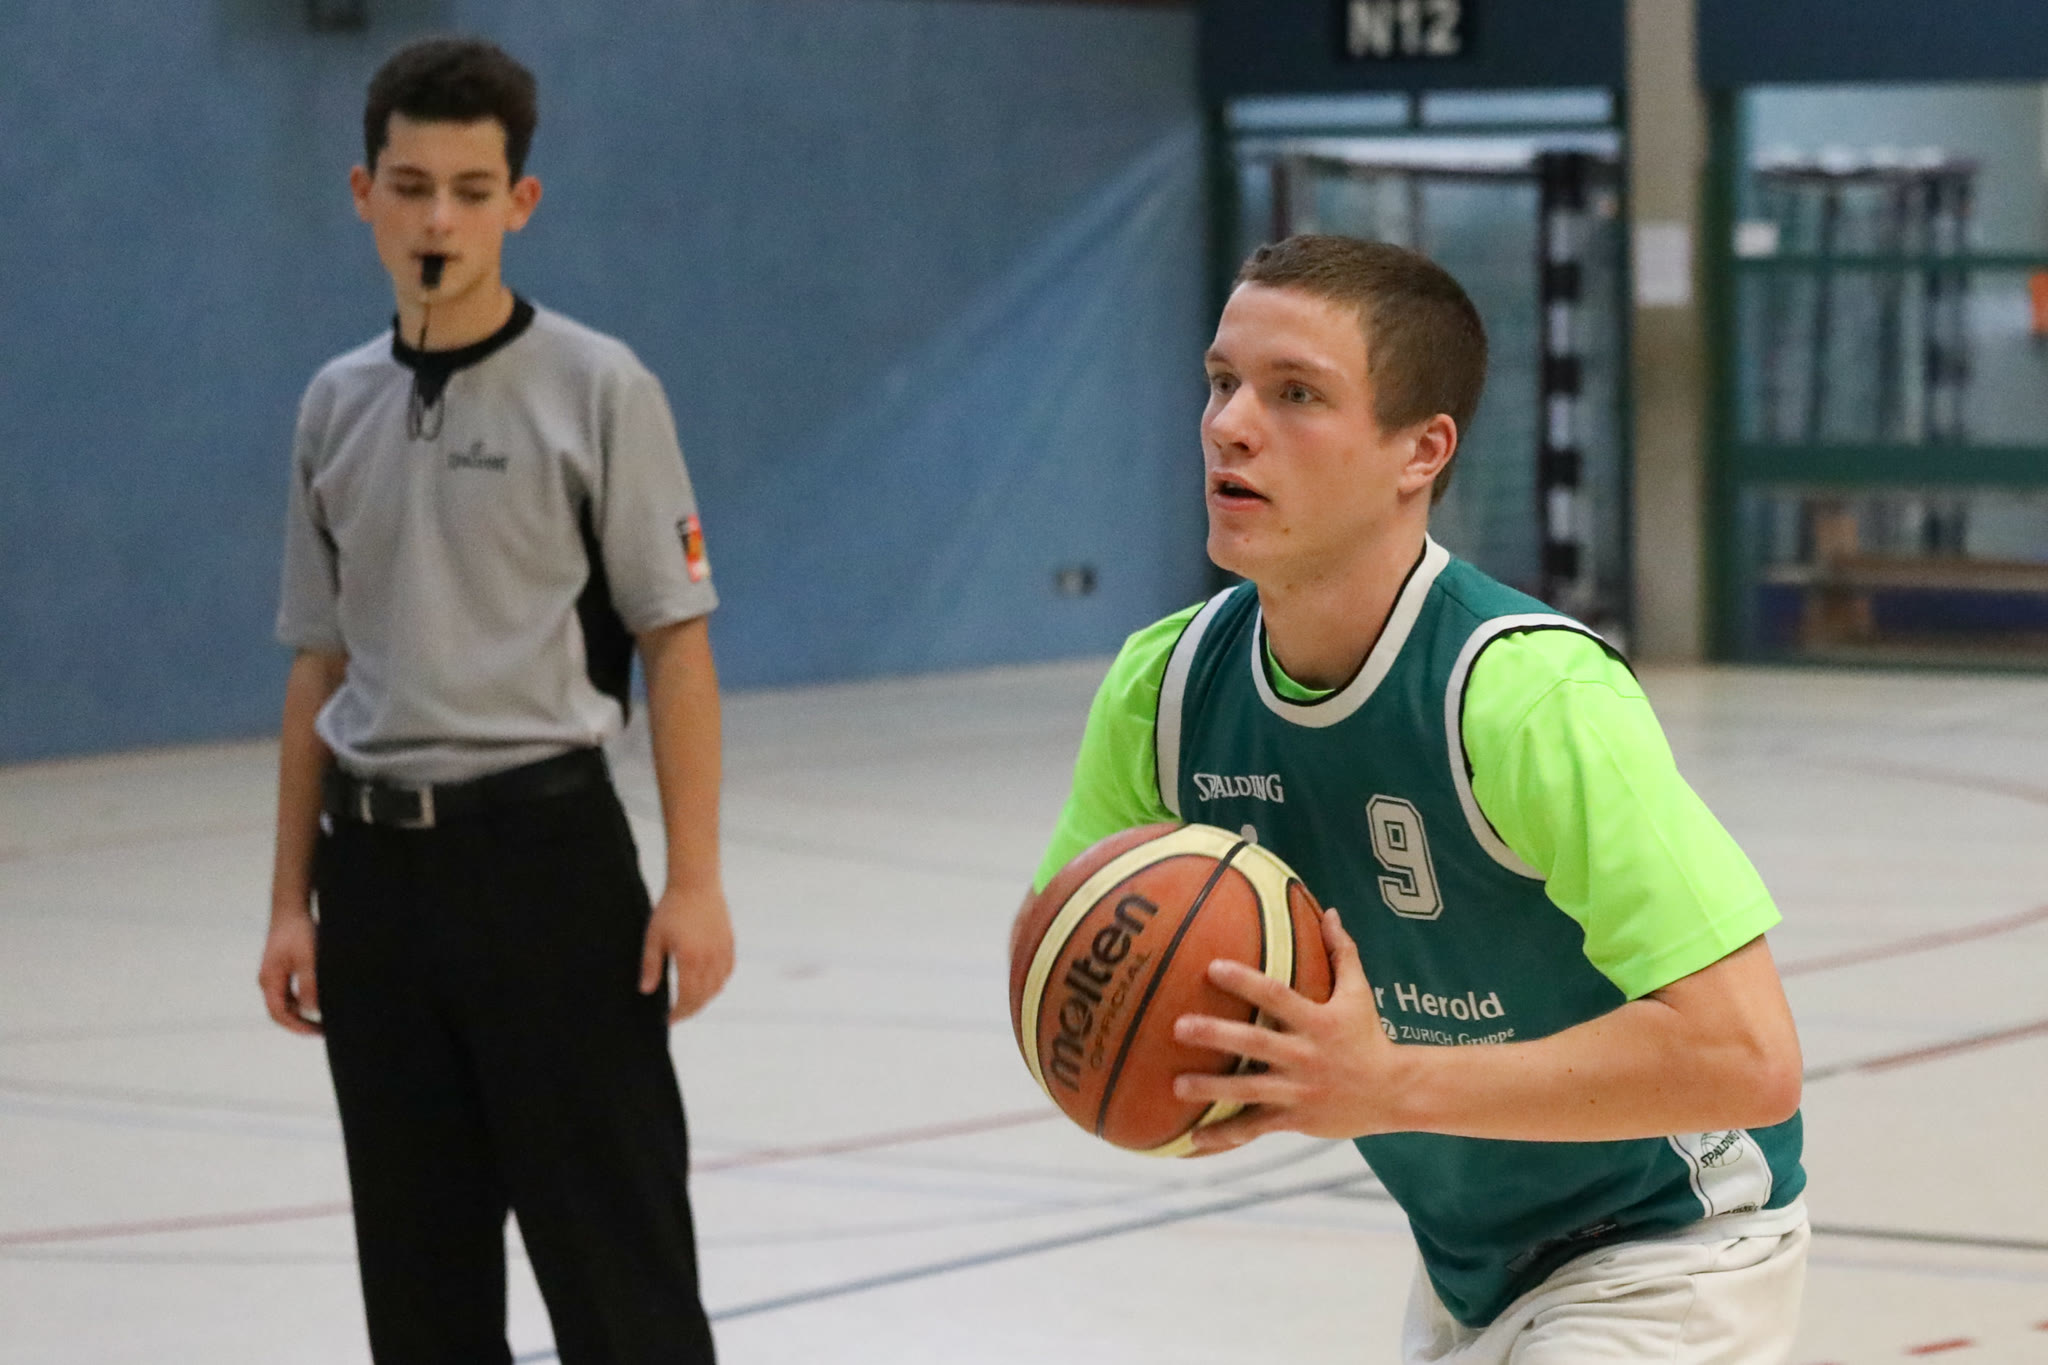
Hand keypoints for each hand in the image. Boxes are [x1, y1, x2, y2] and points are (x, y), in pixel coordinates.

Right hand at [257, 909, 322, 1035]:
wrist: (292, 909)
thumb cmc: (298, 931)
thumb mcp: (307, 958)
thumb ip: (308, 985)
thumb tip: (311, 1010)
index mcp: (269, 981)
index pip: (279, 1014)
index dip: (297, 1027)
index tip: (317, 1032)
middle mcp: (268, 981)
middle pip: (282, 1012)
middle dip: (300, 1023)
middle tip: (323, 1030)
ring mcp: (274, 976)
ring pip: (287, 1003)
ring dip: (303, 1013)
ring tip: (324, 1019)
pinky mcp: (283, 969)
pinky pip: (291, 992)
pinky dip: (303, 1000)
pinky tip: (320, 1001)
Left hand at [639, 881, 734, 1022]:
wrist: (695, 883)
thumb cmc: (671, 908)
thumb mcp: (654, 937)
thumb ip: (651, 966)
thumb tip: (646, 991)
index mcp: (690, 959)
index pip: (687, 997)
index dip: (679, 1012)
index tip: (669, 1019)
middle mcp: (710, 958)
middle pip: (704, 996)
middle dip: (690, 1010)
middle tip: (678, 1015)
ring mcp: (722, 951)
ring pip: (717, 986)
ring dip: (704, 999)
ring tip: (690, 1002)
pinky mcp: (729, 943)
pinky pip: (727, 972)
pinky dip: (718, 984)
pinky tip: (708, 985)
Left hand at [1171, 909, 1403, 1152]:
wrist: (1394, 1092)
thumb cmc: (1369, 1036)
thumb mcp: (1359, 993)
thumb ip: (1342, 953)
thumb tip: (1330, 912)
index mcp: (1317, 1022)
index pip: (1277, 997)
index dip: (1246, 982)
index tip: (1212, 967)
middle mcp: (1305, 1056)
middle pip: (1255, 1044)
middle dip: (1217, 1035)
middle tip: (1179, 1027)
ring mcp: (1298, 1090)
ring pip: (1249, 1091)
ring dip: (1212, 1088)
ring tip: (1176, 1084)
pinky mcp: (1295, 1119)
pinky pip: (1255, 1128)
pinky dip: (1226, 1136)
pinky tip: (1193, 1139)